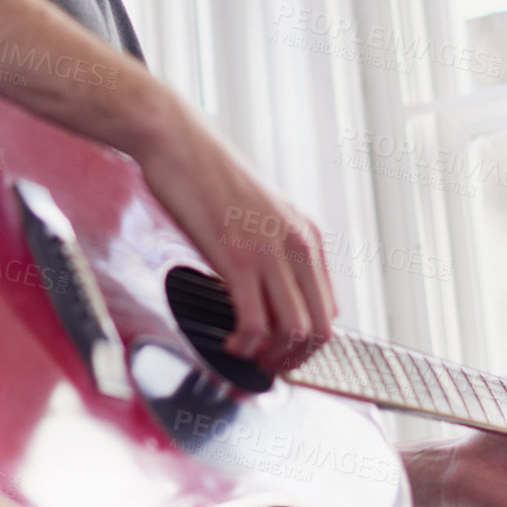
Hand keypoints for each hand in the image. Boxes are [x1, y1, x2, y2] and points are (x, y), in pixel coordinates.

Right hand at [134, 101, 336, 371]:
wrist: (177, 140)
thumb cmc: (206, 174)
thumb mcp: (257, 213)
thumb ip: (271, 247)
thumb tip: (267, 289)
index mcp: (307, 234)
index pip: (329, 308)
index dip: (306, 342)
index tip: (279, 351)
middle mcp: (298, 243)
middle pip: (320, 327)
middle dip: (295, 359)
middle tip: (266, 366)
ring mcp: (270, 251)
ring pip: (295, 331)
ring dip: (273, 358)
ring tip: (247, 357)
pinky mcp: (237, 258)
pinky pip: (256, 323)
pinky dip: (246, 346)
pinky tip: (231, 345)